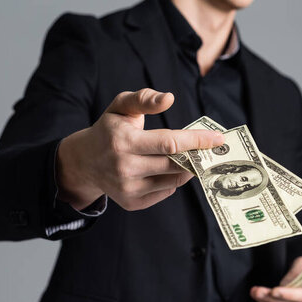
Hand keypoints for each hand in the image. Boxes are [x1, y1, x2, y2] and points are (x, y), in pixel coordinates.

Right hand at [56, 88, 223, 210]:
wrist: (83, 163)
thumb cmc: (108, 130)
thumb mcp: (120, 107)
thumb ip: (144, 99)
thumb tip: (169, 98)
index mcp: (124, 142)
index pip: (170, 143)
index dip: (197, 141)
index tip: (218, 139)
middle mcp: (125, 168)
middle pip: (176, 164)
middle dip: (195, 155)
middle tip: (207, 148)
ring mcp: (128, 189)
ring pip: (174, 180)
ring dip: (186, 168)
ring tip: (184, 156)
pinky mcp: (132, 203)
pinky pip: (166, 191)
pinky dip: (171, 179)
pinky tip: (163, 169)